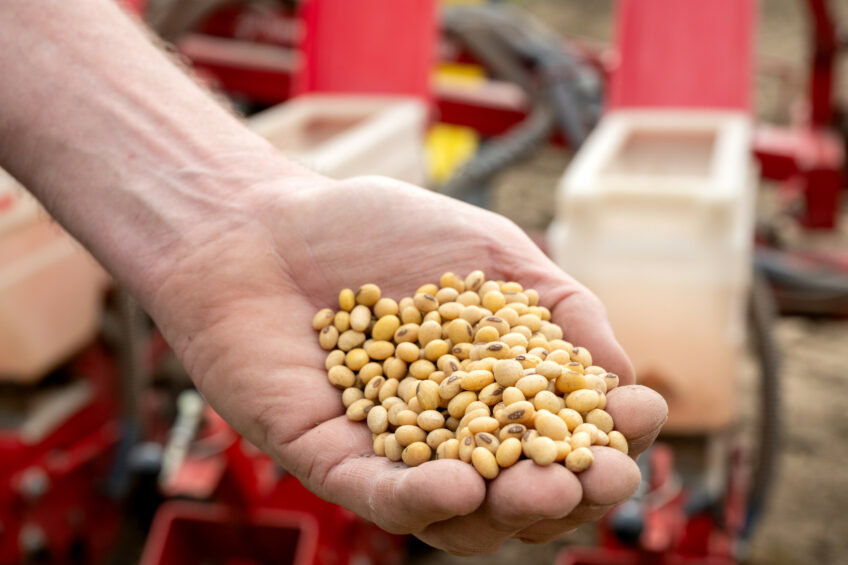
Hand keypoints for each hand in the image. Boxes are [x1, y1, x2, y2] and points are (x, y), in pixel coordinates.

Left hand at [146, 171, 667, 554]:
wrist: (264, 225)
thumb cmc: (375, 229)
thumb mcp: (488, 252)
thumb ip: (557, 304)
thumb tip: (620, 373)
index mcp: (493, 386)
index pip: (563, 428)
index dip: (608, 430)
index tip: (639, 414)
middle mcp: (449, 429)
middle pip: (520, 484)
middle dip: (570, 489)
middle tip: (603, 480)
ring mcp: (392, 449)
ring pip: (458, 511)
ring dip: (505, 511)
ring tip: (541, 492)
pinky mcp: (329, 457)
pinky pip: (378, 494)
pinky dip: (420, 500)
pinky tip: (459, 489)